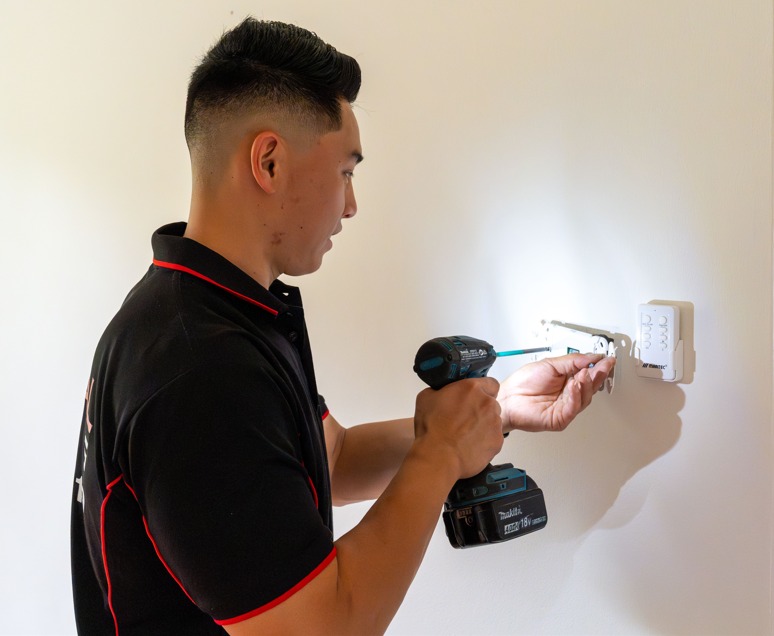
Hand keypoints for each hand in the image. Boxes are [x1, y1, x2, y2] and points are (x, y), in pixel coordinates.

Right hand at [414, 377, 502, 478]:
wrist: (438, 457)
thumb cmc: (432, 429)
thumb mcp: (426, 398)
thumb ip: (441, 390)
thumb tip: (443, 392)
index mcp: (471, 388)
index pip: (490, 383)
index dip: (483, 390)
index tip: (476, 397)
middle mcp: (487, 403)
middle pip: (491, 403)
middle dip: (481, 409)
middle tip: (466, 418)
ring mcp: (495, 423)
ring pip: (493, 421)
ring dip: (484, 425)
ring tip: (466, 434)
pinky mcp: (497, 441)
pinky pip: (494, 437)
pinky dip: (485, 440)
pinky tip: (470, 444)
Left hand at [498, 354, 615, 432]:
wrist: (507, 397)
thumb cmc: (523, 383)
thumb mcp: (550, 364)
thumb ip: (572, 361)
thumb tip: (591, 357)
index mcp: (567, 379)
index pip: (589, 373)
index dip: (599, 367)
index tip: (607, 360)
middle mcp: (569, 394)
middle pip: (591, 386)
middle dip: (598, 375)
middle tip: (602, 366)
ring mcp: (566, 407)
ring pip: (585, 397)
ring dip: (587, 384)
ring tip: (584, 373)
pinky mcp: (561, 418)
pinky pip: (574, 407)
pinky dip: (576, 395)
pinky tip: (575, 385)